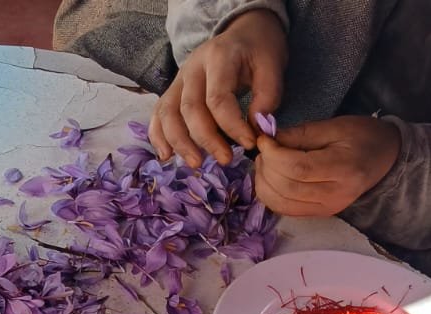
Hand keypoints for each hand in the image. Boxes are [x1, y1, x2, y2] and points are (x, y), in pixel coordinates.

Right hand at [149, 9, 285, 166]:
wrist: (244, 32)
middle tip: (226, 160)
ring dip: (179, 143)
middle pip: (189, 109)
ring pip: (168, 114)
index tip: (250, 143)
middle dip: (206, 139)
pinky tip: (166, 156)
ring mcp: (178, 80)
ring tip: (196, 164)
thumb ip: (268, 95)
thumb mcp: (273, 65)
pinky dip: (158, 137)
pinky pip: (158, 115)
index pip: (217, 98)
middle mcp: (192, 68)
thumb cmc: (259, 50)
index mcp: (218, 57)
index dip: (232, 125)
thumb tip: (255, 128)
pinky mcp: (172, 91)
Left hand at [254, 115, 401, 217]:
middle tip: (263, 150)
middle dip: (267, 167)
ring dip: (264, 182)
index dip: (274, 155)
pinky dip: (270, 195)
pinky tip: (269, 178)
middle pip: (287, 187)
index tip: (264, 140)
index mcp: (344, 169)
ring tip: (265, 162)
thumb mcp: (335, 126)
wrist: (385, 158)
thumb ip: (301, 134)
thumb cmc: (363, 137)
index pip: (299, 169)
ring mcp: (327, 209)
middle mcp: (335, 195)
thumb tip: (269, 140)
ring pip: (281, 203)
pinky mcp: (319, 214)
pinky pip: (285, 210)